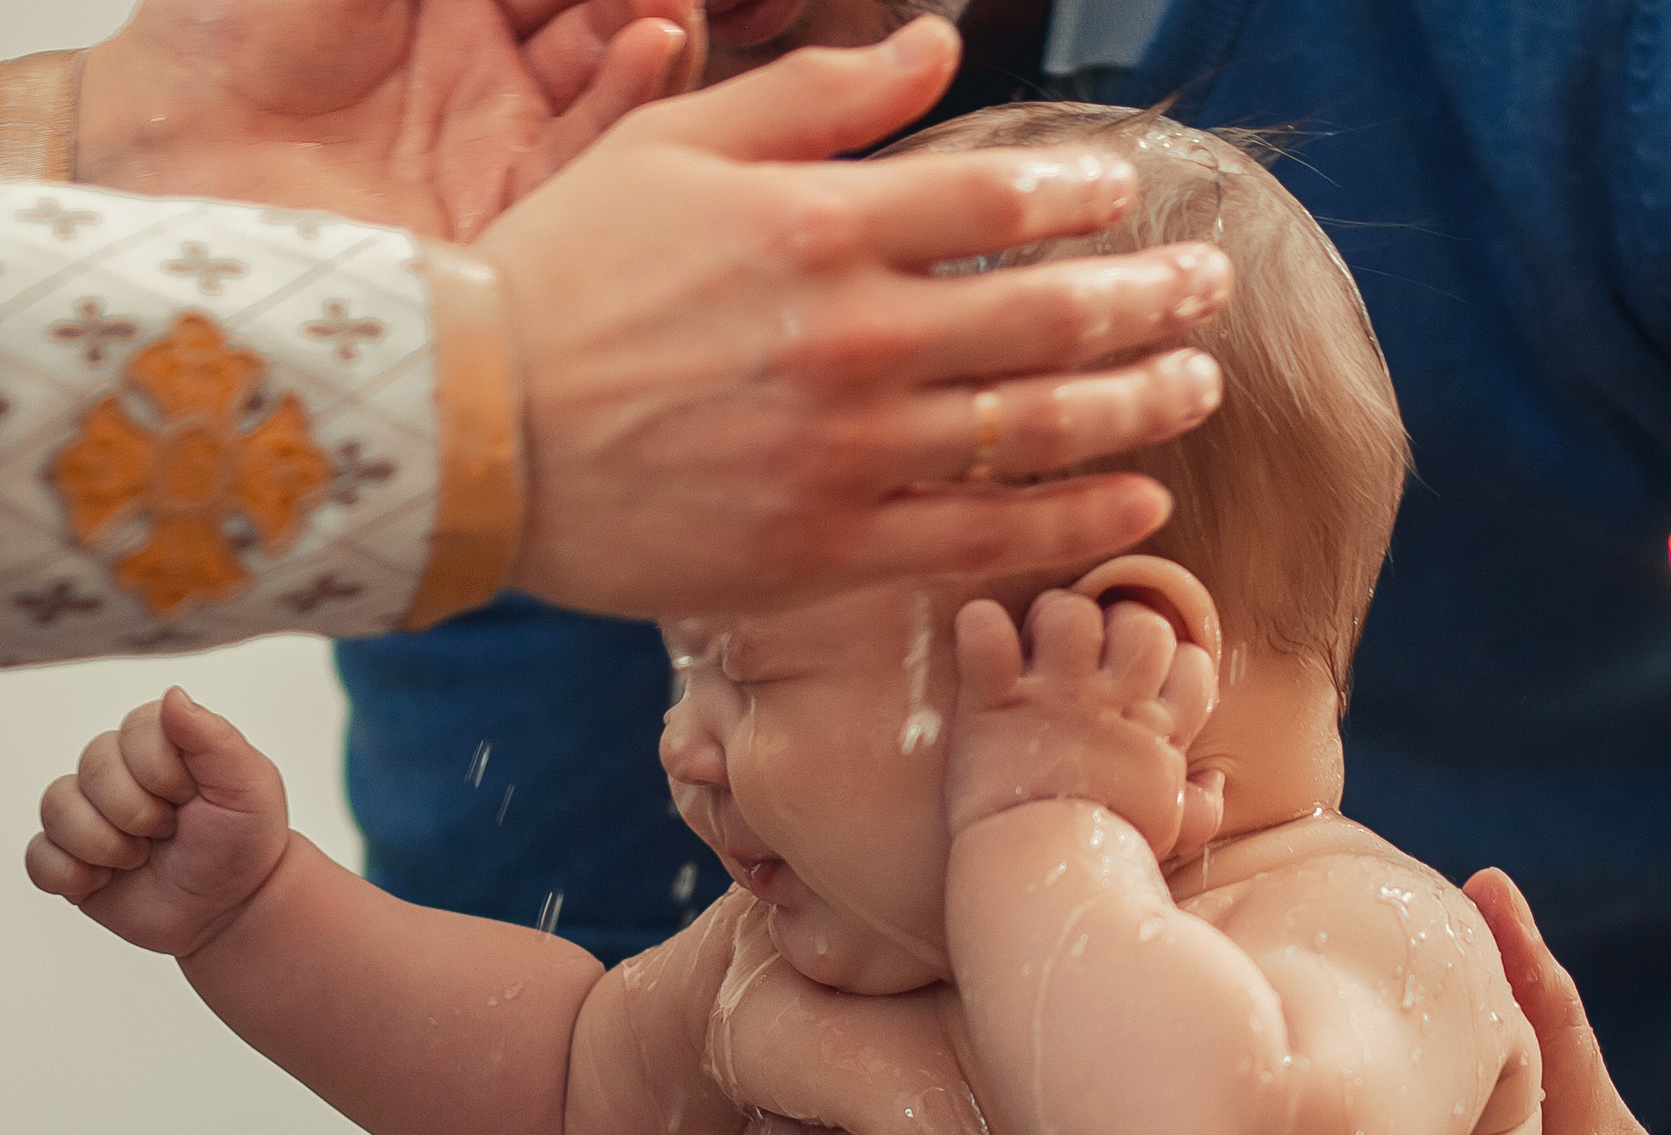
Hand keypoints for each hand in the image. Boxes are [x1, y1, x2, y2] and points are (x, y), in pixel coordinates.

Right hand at [25, 687, 294, 957]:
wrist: (232, 908)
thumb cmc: (243, 841)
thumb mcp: (248, 787)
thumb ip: (213, 739)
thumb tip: (172, 696)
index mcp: (157, 741)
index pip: (131, 732)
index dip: (163, 775)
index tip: (193, 798)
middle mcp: (114, 769)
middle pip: (91, 769)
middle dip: (140, 814)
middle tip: (171, 832)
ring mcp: (87, 812)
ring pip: (57, 809)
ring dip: (108, 846)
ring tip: (143, 858)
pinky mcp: (68, 857)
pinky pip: (39, 857)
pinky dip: (72, 876)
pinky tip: (107, 881)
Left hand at [76, 0, 700, 240]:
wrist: (163, 152)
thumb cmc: (216, 31)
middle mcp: (483, 60)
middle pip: (603, 9)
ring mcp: (501, 130)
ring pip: (617, 74)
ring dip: (655, 24)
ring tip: (662, 1)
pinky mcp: (509, 204)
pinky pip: (594, 153)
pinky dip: (638, 98)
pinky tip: (651, 44)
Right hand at [481, 21, 1233, 621]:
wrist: (460, 430)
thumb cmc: (560, 274)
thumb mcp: (670, 144)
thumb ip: (814, 97)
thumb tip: (934, 44)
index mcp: (815, 224)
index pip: (999, 199)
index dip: (1087, 197)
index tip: (1130, 198)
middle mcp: (849, 338)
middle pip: (1048, 316)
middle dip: (1152, 298)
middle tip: (1210, 289)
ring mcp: (844, 452)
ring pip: (1035, 430)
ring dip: (1139, 407)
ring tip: (1200, 387)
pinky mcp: (826, 549)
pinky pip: (980, 536)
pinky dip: (1072, 519)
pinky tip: (1138, 501)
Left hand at [947, 583, 1216, 850]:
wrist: (1042, 878)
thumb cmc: (1104, 858)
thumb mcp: (1165, 832)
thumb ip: (1198, 806)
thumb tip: (1213, 781)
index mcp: (1157, 733)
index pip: (1191, 662)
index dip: (1171, 658)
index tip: (1141, 676)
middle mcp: (1113, 704)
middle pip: (1142, 624)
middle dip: (1118, 623)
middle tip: (1086, 650)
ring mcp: (1055, 696)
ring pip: (1071, 612)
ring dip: (1052, 617)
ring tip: (1036, 644)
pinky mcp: (996, 699)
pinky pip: (987, 631)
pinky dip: (979, 626)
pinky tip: (981, 637)